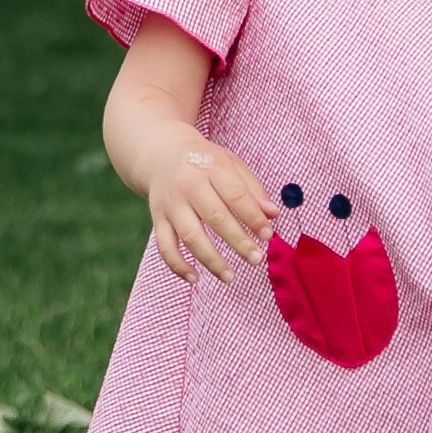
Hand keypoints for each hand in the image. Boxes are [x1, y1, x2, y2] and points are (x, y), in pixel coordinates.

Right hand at [146, 136, 274, 283]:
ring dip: (211, 260)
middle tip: (257, 259)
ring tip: (230, 276)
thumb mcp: (230, 164)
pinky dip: (178, 265)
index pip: (235, 195)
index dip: (253, 217)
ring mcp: (171, 204)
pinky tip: (195, 278)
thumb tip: (273, 214)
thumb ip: (252, 189)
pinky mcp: (158, 219)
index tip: (268, 235)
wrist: (161, 154)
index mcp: (211, 167)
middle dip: (238, 242)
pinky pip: (165, 247)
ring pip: (191, 236)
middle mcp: (189, 185)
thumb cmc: (205, 162)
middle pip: (215, 217)